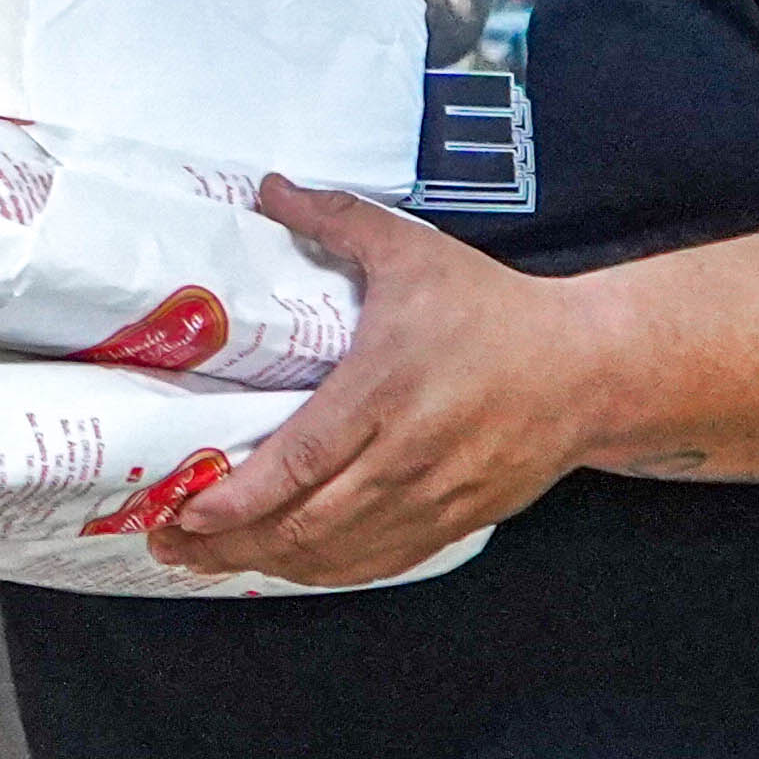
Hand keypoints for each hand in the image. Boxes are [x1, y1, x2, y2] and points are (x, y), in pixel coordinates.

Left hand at [154, 178, 613, 586]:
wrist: (590, 369)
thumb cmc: (494, 311)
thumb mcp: (414, 252)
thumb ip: (336, 220)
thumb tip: (270, 187)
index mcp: (386, 392)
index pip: (302, 460)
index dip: (239, 497)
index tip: (184, 507)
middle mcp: (405, 456)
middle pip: (305, 523)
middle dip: (229, 542)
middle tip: (169, 541)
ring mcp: (431, 498)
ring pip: (335, 554)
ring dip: (265, 564)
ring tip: (205, 558)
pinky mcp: (453, 522)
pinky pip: (375, 563)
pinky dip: (321, 572)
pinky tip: (281, 565)